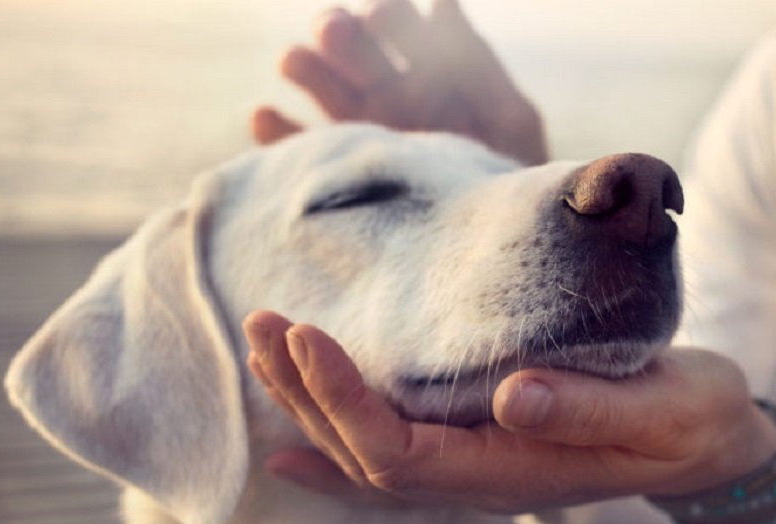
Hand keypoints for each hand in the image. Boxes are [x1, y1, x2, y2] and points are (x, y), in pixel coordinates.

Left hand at [243, 310, 775, 513]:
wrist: (713, 441)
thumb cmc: (694, 419)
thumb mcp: (665, 409)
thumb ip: (590, 408)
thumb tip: (510, 395)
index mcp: (518, 473)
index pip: (403, 452)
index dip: (346, 401)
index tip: (308, 337)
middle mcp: (484, 481)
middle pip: (368, 457)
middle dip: (307, 395)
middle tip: (263, 325)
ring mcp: (479, 471)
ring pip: (371, 458)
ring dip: (311, 409)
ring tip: (264, 353)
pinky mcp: (483, 449)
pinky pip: (393, 463)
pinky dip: (335, 449)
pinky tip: (289, 444)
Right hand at [251, 0, 547, 165]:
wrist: (493, 247)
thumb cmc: (509, 179)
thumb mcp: (509, 121)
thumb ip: (479, 67)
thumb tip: (442, 3)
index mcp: (428, 70)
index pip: (399, 25)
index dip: (387, 17)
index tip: (380, 19)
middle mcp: (386, 92)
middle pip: (350, 45)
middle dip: (339, 32)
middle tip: (334, 32)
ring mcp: (356, 129)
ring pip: (317, 83)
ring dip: (303, 65)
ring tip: (294, 61)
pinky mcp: (333, 171)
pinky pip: (292, 148)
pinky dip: (274, 131)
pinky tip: (266, 117)